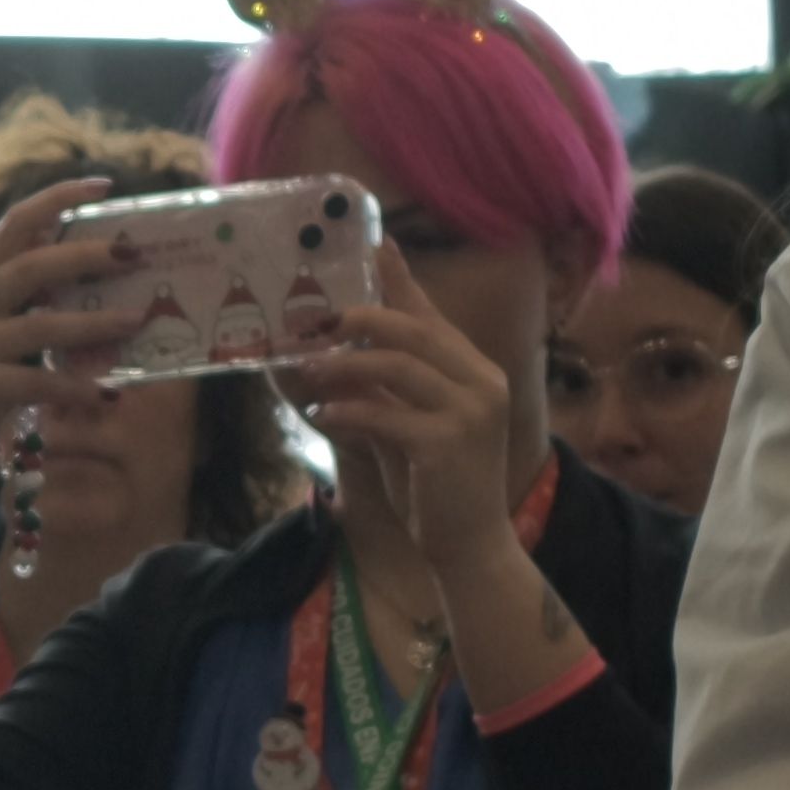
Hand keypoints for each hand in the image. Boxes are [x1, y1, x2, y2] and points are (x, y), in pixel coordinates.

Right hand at [0, 177, 144, 472]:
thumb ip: (34, 291)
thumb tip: (101, 258)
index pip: (15, 222)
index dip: (58, 198)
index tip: (103, 185)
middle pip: (30, 266)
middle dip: (86, 256)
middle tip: (134, 254)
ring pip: (39, 326)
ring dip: (93, 323)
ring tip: (136, 320)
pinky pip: (36, 382)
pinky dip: (75, 387)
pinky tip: (108, 393)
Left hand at [282, 242, 521, 578]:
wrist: (467, 544)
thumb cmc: (433, 485)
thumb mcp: (406, 425)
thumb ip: (383, 389)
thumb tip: (334, 357)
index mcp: (476, 371)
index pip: (433, 316)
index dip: (402, 281)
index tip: (376, 246)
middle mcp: (482, 382)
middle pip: (415, 331)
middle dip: (360, 319)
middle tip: (314, 321)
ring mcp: (470, 412)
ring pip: (399, 366)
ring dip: (345, 366)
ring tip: (308, 371)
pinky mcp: (447, 445)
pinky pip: (386, 414)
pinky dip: (348, 410)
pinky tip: (324, 416)